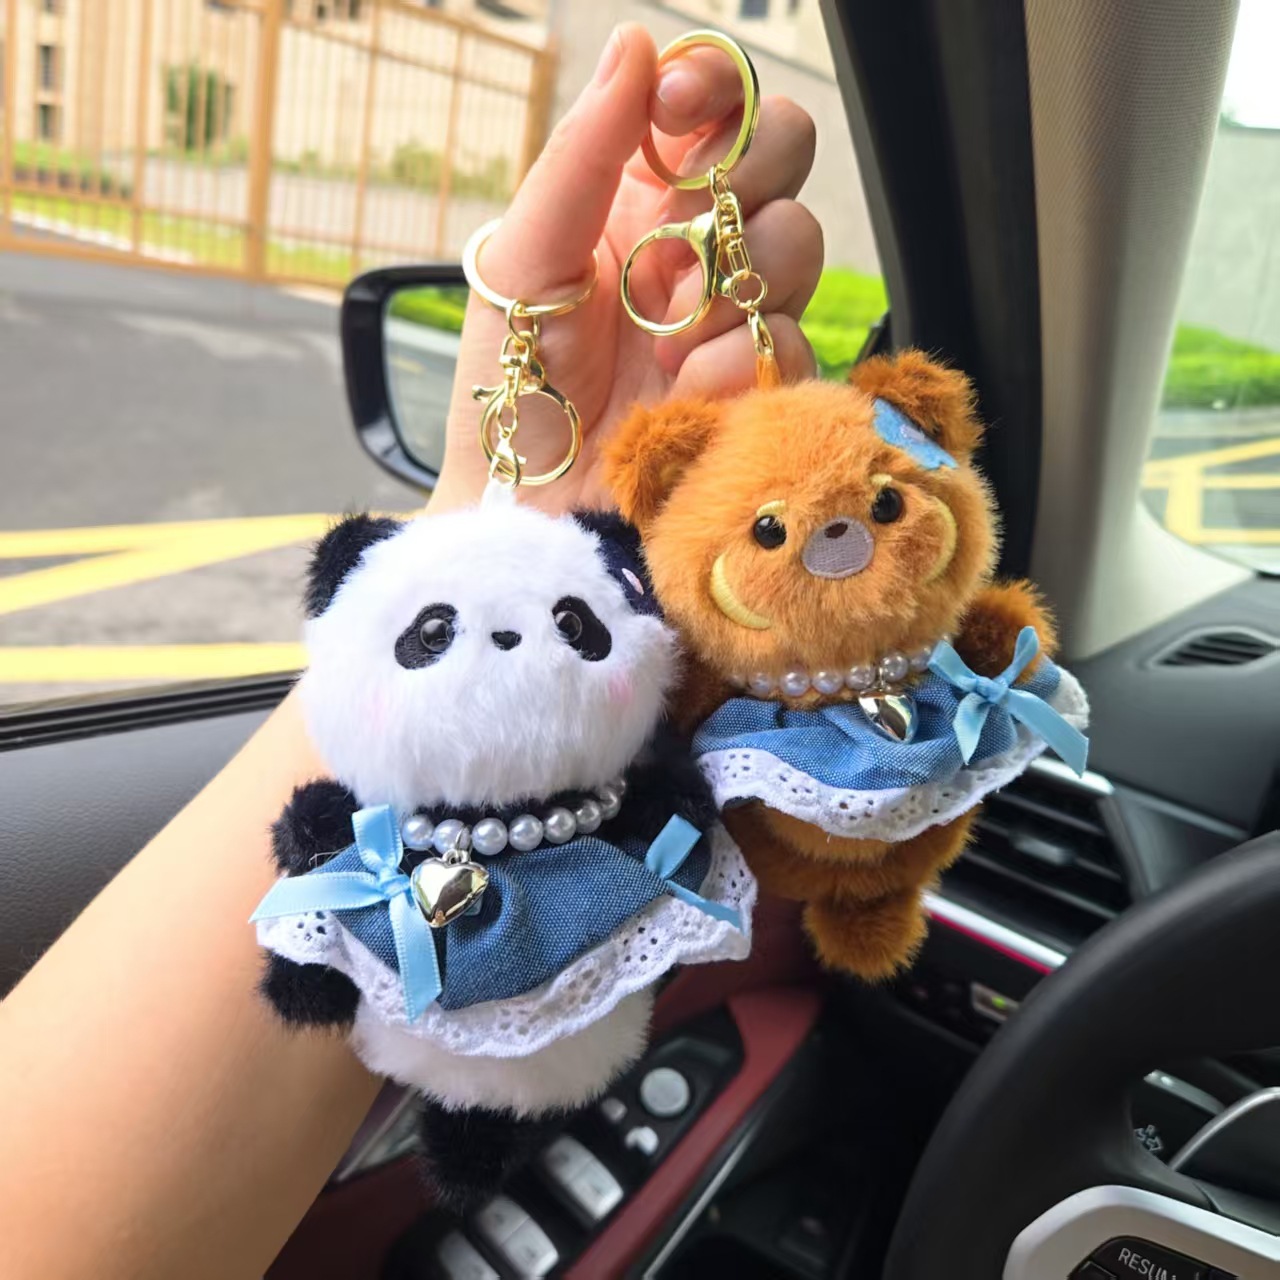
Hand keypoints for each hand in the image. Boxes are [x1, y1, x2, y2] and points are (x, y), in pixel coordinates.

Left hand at [431, 23, 821, 512]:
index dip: (713, 86)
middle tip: (682, 241)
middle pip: (782, 153)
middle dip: (743, 181)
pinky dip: (733, 365)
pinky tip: (680, 396)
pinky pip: (792, 343)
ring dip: (729, 289)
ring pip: (797, 244)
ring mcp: (735, 313)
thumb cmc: (508, 386)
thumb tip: (636, 42)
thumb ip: (579, 156)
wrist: (527, 506)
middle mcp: (695, 243)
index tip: (676, 110)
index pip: (711, 103)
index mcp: (634, 196)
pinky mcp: (762, 384)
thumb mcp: (521, 262)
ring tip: (661, 347)